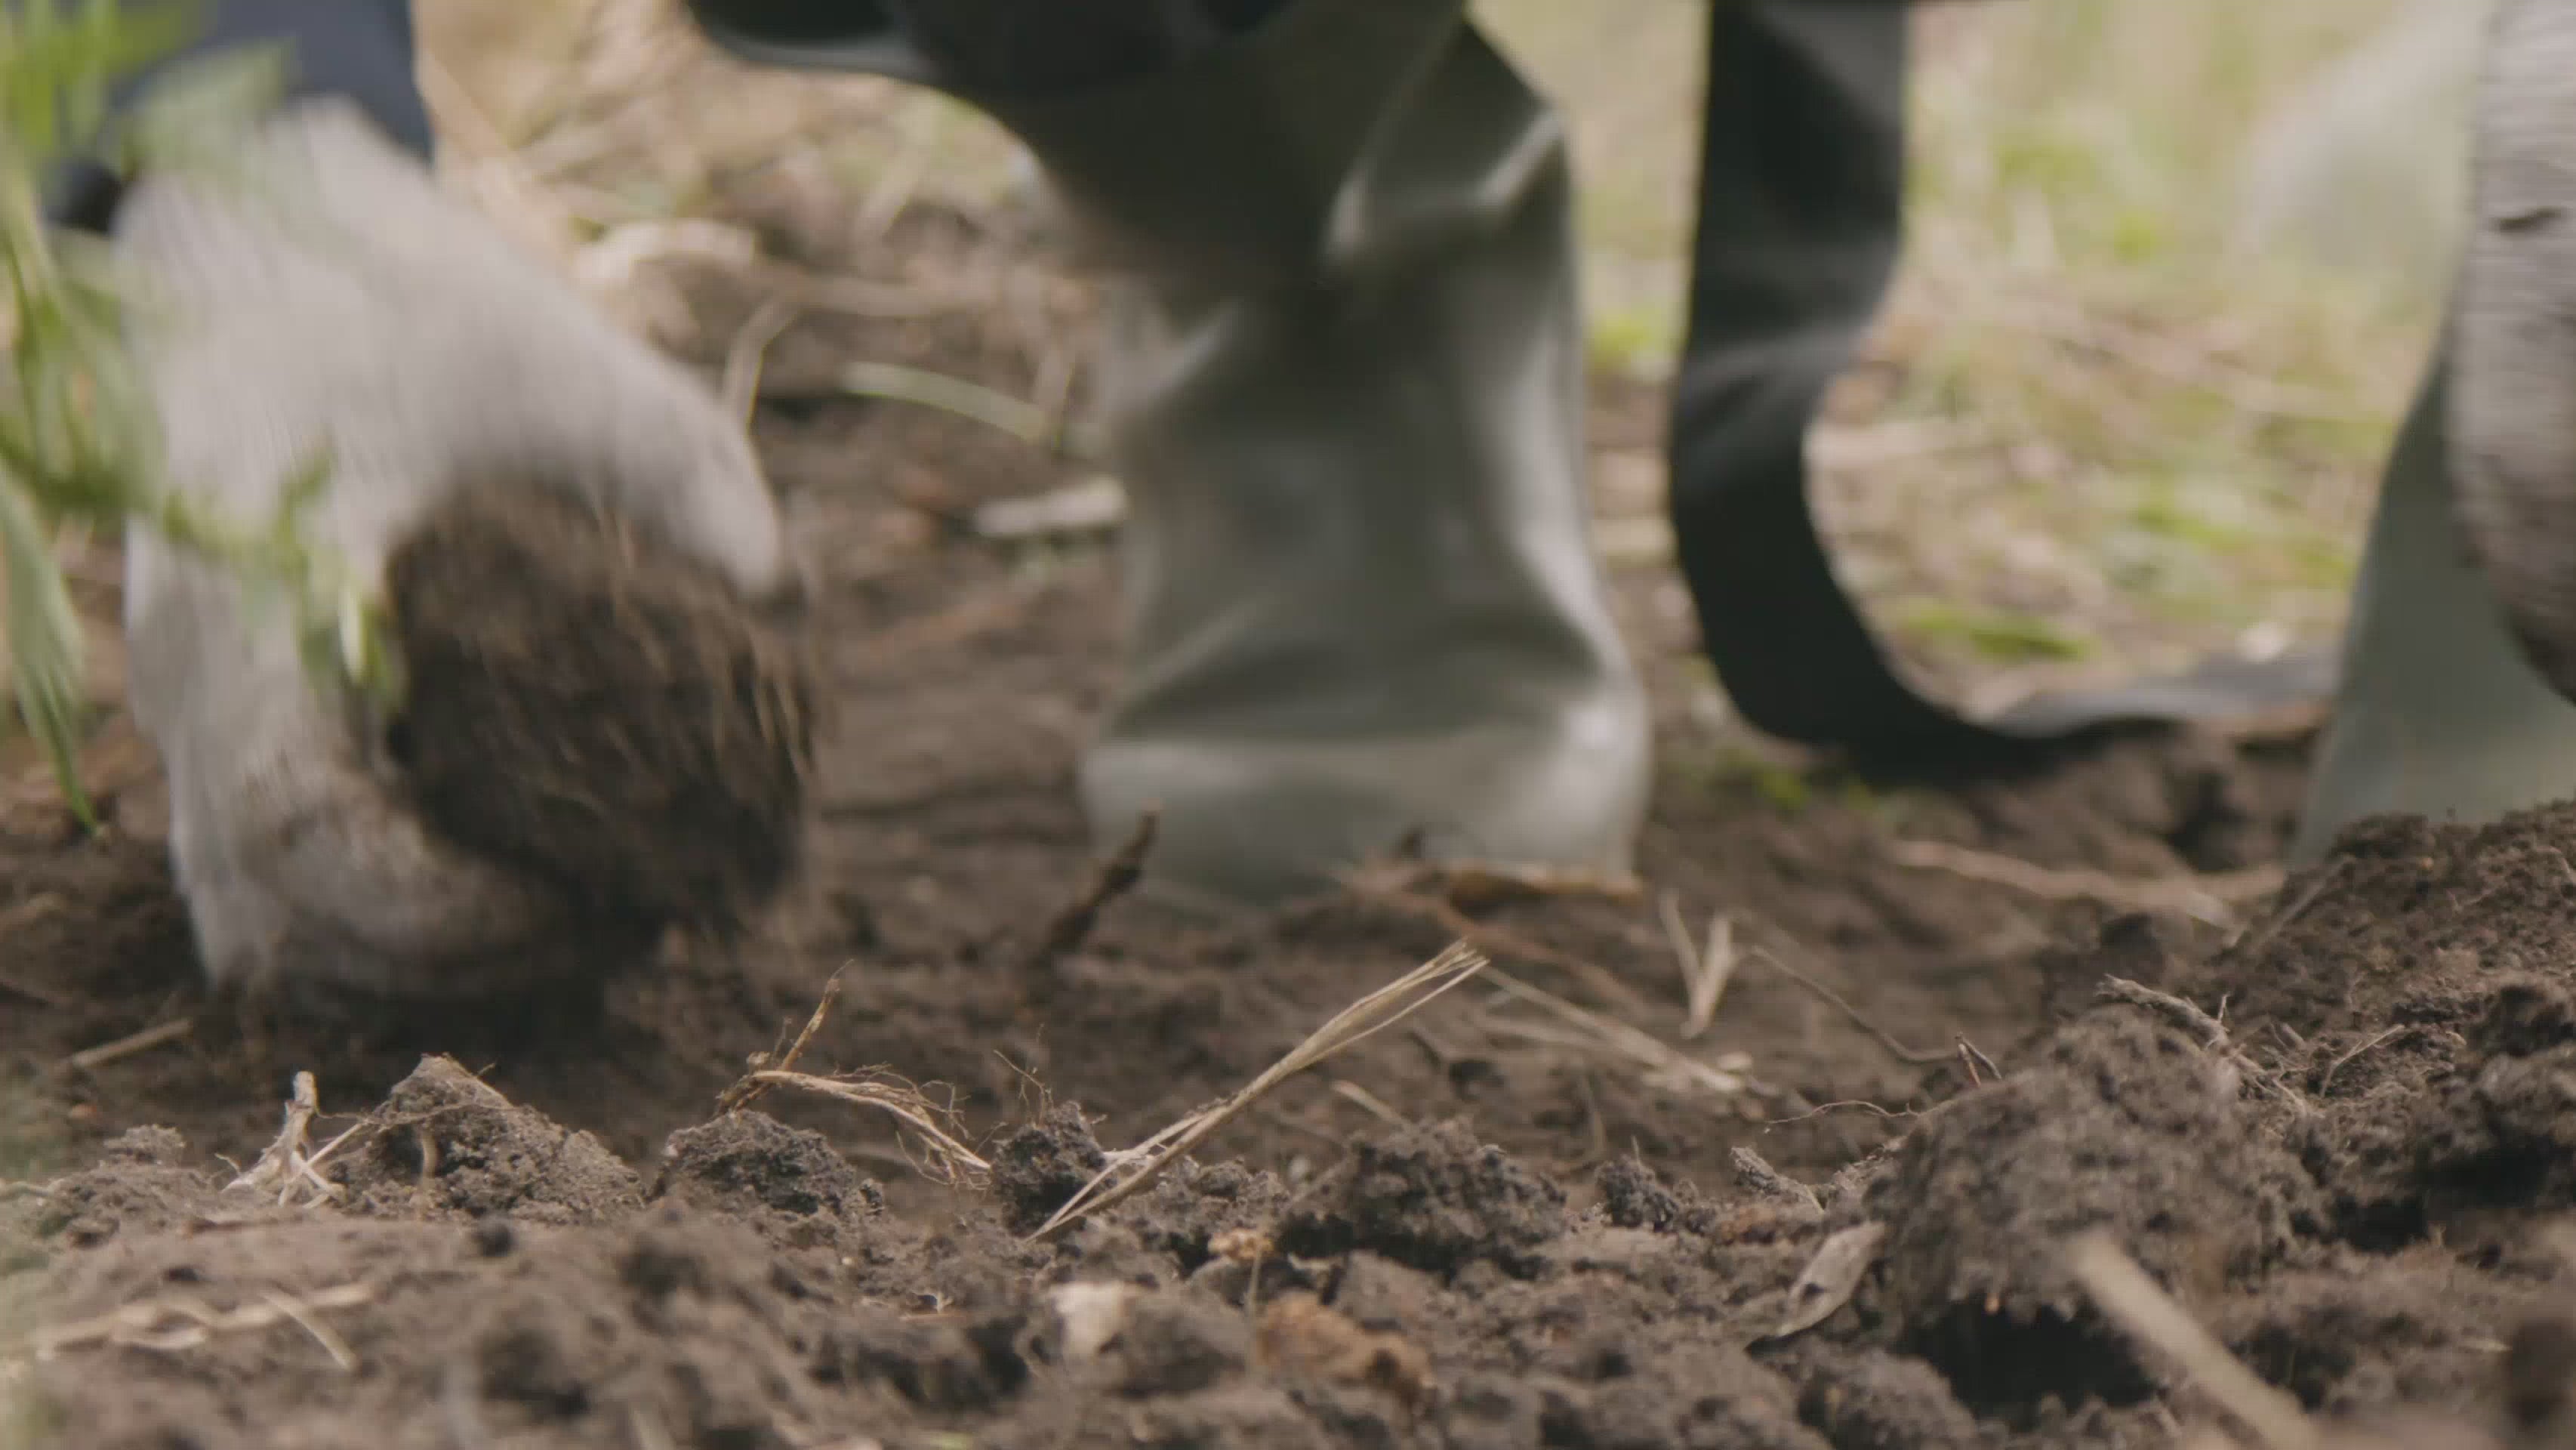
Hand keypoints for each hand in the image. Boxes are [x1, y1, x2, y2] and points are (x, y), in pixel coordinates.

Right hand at [113, 100, 794, 998]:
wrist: (247, 258)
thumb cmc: (411, 305)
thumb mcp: (575, 366)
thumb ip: (691, 480)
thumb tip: (786, 608)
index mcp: (256, 594)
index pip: (302, 827)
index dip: (447, 912)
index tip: (590, 905)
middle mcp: (189, 681)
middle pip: (278, 919)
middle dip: (458, 962)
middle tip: (621, 928)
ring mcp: (183, 714)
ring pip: (258, 927)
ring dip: (414, 963)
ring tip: (577, 925)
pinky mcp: (213, 726)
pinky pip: (261, 886)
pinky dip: (376, 927)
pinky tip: (507, 895)